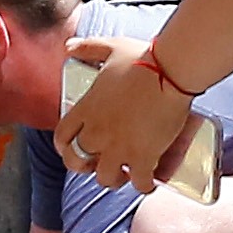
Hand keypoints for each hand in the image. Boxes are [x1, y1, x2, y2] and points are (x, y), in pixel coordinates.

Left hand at [61, 49, 198, 193]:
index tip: (72, 149)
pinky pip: (139, 183)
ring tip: (125, 173)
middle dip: (85, 167)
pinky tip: (149, 182)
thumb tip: (68, 46)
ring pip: (105, 178)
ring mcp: (119, 147)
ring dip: (114, 178)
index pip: (61, 137)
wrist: (171, 72)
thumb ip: (87, 47)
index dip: (64, 147)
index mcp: (86, 109)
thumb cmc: (142, 59)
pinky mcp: (144, 157)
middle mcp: (97, 132)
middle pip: (77, 162)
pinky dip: (144, 186)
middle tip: (98, 165)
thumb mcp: (109, 48)